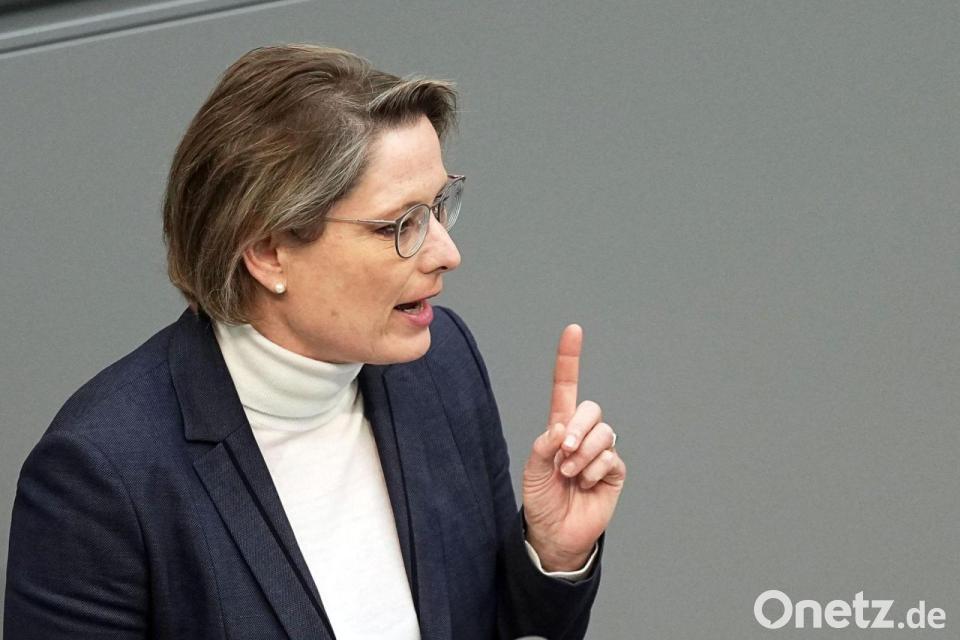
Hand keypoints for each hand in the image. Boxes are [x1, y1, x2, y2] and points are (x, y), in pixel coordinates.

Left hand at [522, 324, 625, 571]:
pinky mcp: (614, 471)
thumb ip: (545, 445)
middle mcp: (583, 434)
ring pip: (603, 433)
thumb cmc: (541, 499)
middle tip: (564, 451)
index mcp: (560, 427)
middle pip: (591, 408)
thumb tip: (563, 427)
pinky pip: (611, 457)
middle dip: (579, 427)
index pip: (566, 387)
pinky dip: (593, 470)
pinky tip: (584, 484)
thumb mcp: (533, 469)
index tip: (573, 331)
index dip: (570, 359)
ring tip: (570, 475)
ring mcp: (600, 452)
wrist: (554, 533)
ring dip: (583, 454)